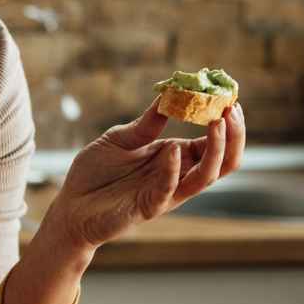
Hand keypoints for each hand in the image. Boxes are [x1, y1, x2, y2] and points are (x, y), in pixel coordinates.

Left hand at [45, 100, 246, 250]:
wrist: (70, 205)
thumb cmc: (96, 173)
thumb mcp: (121, 138)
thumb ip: (146, 124)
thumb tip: (169, 96)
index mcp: (175, 157)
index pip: (212, 142)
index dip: (225, 123)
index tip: (229, 98)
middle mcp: (177, 175)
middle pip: (222, 161)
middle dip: (233, 136)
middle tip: (231, 110)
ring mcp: (165, 193)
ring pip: (206, 177)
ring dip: (216, 151)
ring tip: (217, 123)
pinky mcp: (148, 207)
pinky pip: (169, 190)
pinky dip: (174, 170)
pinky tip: (173, 149)